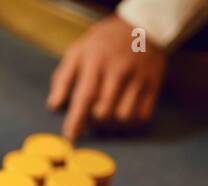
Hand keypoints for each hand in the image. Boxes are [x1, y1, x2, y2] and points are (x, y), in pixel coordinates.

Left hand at [47, 14, 166, 139]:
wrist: (142, 25)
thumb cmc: (103, 43)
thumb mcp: (78, 52)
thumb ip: (63, 78)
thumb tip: (54, 106)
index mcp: (96, 61)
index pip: (85, 97)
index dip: (76, 120)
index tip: (70, 137)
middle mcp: (119, 70)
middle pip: (104, 111)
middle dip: (94, 122)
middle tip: (91, 119)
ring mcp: (139, 77)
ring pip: (123, 117)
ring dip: (112, 124)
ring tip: (107, 115)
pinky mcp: (154, 84)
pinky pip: (142, 116)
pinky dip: (130, 122)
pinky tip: (123, 113)